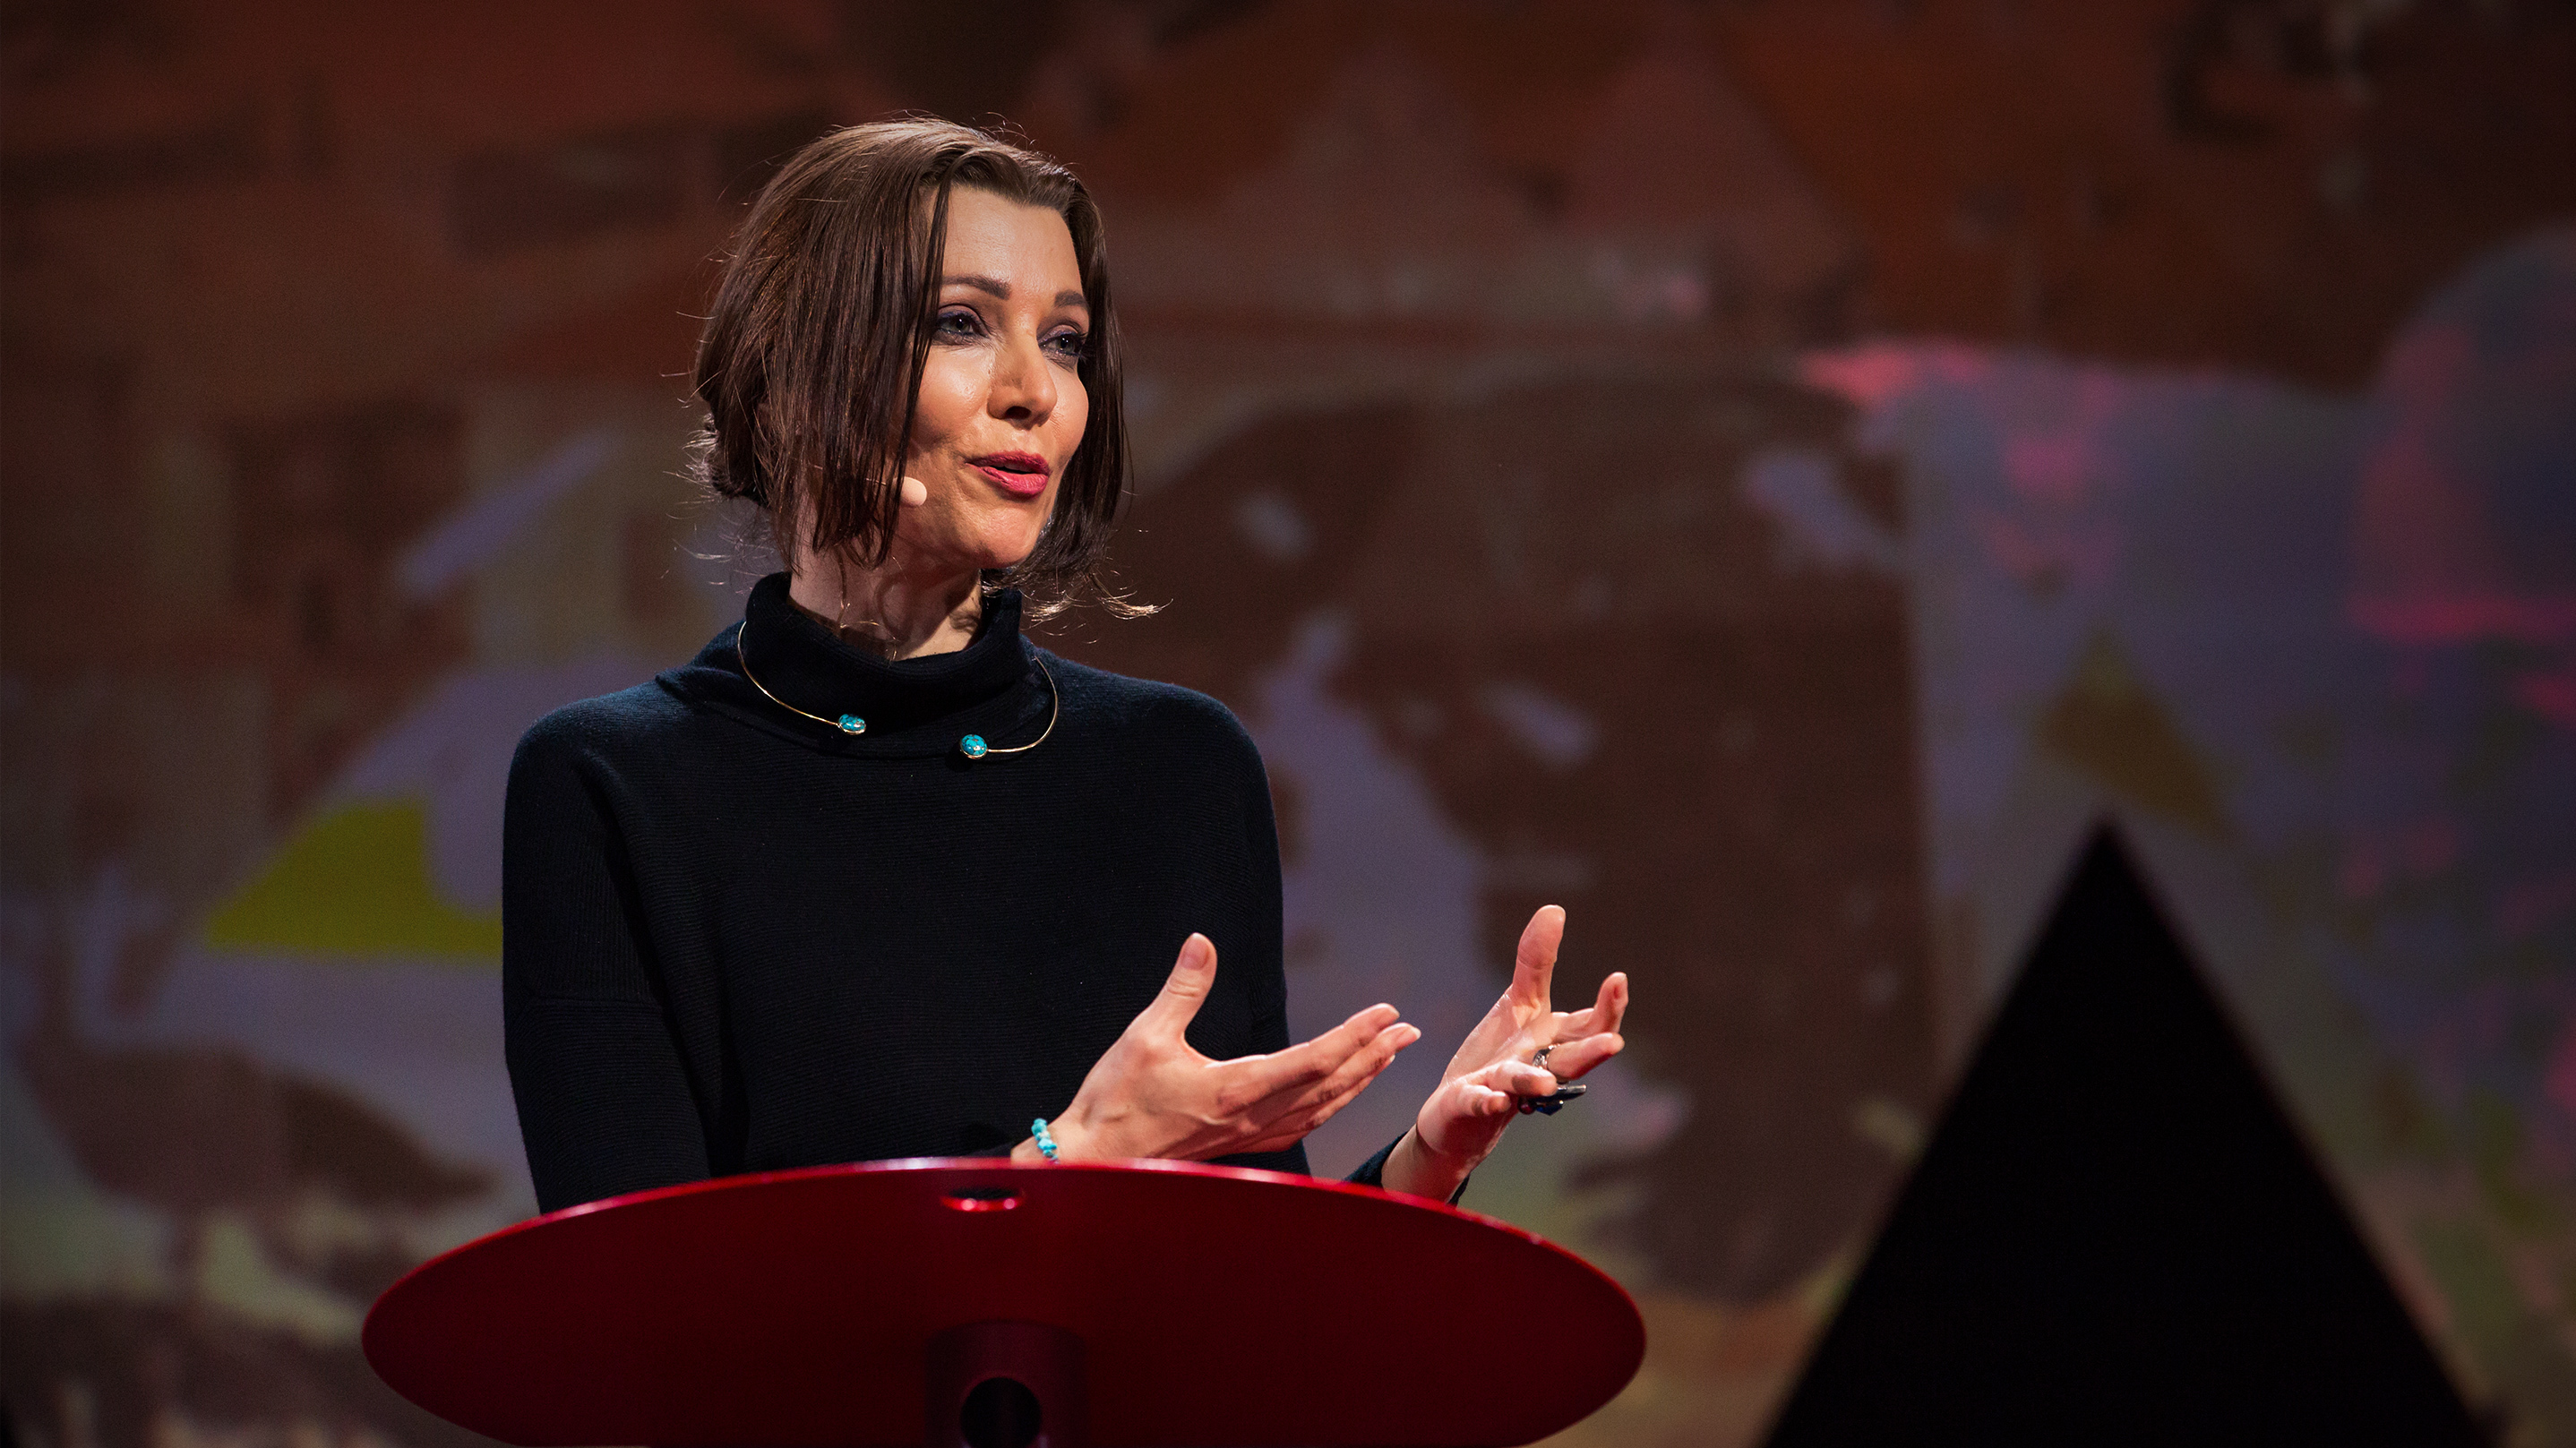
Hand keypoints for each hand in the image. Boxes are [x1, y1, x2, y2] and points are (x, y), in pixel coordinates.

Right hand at [1014, 933, 1420, 1163]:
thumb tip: (1202, 942)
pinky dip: (1331, 1105)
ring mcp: (1249, 1135)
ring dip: (1360, 1080)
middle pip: (1332, 1085)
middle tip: (1407, 1030)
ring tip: (1387, 1055)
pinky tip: (1340, 1095)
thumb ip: (1182, 988)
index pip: (1315, 1059)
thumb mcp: (1145, 1035)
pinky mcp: (1239, 1144)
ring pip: (1322, 1109)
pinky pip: (1301, 1125)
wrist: (1095, 1160)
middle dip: (1374, 1055)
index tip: (1385, 1013)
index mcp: (1236, 1089)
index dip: (1355, 1035)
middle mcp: (1252, 1117)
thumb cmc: (1115, 1100)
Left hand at [1381, 905, 1628, 1199]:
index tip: (1617, 978)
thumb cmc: (1499, 1056)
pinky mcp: (1469, 1103)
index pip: (1590, 1028)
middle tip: (1615, 1043)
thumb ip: (1537, 962)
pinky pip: (1478, 1102)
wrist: (1457, 1111)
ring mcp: (1504, 1088)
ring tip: (1545, 1085)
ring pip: (1525, 1085)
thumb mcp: (1519, 1004)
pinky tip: (1492, 1098)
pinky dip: (1485, 1100)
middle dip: (1590, 1053)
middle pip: (1569, 1062)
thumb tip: (1555, 909)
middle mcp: (1536, 1068)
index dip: (1608, 1008)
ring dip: (1535, 1082)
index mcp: (1554, 1044)